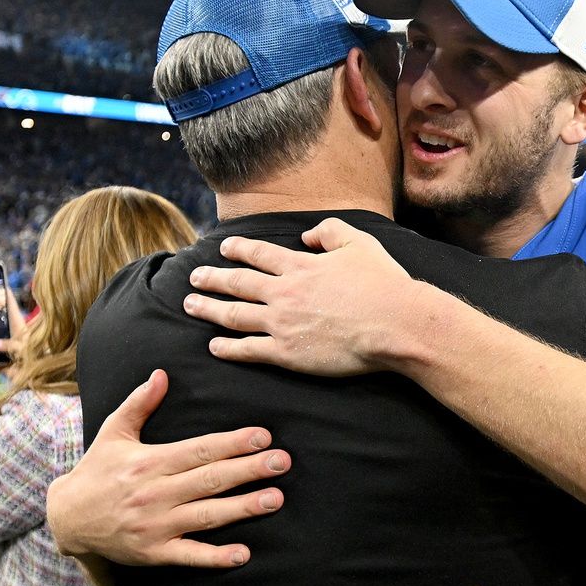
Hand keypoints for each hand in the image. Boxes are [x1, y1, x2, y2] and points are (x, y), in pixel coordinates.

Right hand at [46, 370, 289, 566]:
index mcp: (149, 462)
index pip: (199, 449)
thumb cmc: (97, 471)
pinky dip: (215, 557)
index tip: (262, 436)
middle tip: (282, 462)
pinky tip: (243, 554)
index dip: (232, 443)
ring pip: (206, 515)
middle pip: (210, 479)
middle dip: (249, 470)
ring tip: (275, 499)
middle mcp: (155, 493)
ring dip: (242, 508)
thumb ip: (139, 403)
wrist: (66, 518)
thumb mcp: (113, 433)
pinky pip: (189, 555)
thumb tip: (161, 374)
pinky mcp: (154, 552)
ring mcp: (155, 525)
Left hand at [182, 218, 432, 375]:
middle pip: (237, 284)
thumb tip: (307, 236)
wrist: (394, 324)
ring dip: (209, 309)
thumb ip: (330, 232)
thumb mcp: (359, 243)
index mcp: (300, 266)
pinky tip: (214, 346)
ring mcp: (282, 324)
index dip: (238, 249)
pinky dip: (228, 348)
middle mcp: (284, 292)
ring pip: (233, 315)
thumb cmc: (383, 284)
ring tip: (191, 305)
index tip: (223, 247)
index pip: (259, 254)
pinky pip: (248, 350)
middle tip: (194, 277)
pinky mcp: (287, 353)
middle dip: (212, 279)